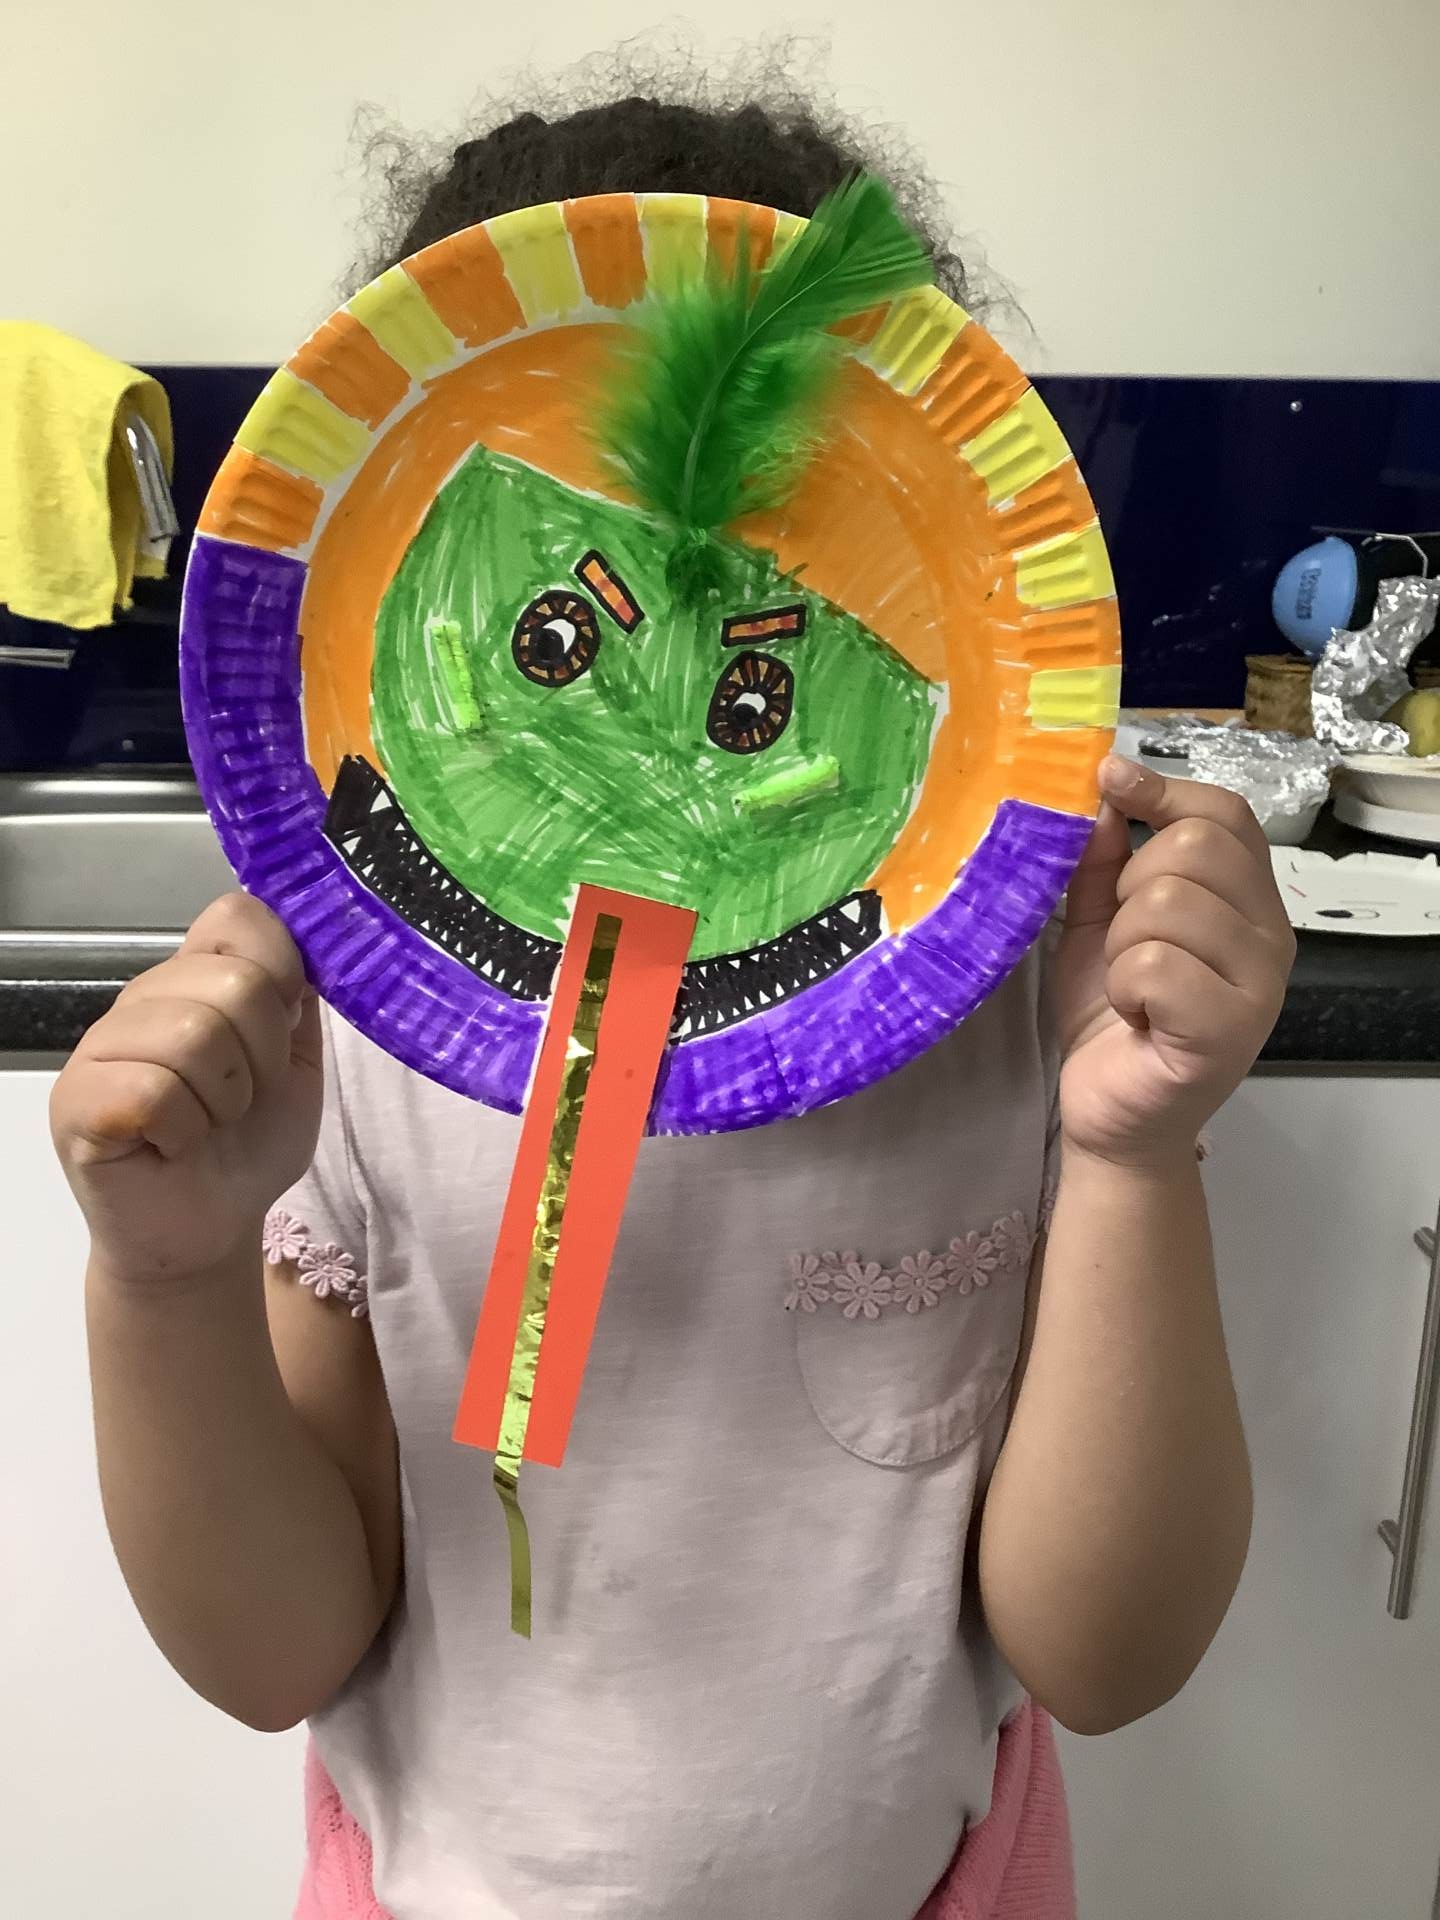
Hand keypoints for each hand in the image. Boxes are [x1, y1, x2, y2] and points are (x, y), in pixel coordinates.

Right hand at [52, 894, 322, 1286]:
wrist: (210, 1228)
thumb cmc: (250, 1143)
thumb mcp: (302, 1065)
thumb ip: (303, 1000)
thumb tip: (316, 941)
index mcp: (198, 976)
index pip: (237, 915)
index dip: (280, 967)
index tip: (286, 1025)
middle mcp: (145, 997)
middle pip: (232, 980)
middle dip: (265, 1054)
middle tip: (245, 1098)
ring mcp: (102, 1044)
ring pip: (194, 1034)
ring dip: (226, 1098)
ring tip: (210, 1123)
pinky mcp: (76, 1099)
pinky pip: (152, 1091)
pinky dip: (184, 1129)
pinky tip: (172, 1146)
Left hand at [1051, 757, 1295, 1170]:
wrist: (1112, 1113)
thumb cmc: (1113, 1017)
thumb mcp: (1097, 923)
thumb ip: (1101, 861)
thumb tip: (1103, 793)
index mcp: (1247, 902)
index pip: (1227, 815)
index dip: (1164, 790)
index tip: (1111, 781)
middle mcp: (1271, 937)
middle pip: (1193, 848)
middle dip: (1131, 886)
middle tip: (1125, 942)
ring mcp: (1259, 984)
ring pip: (1165, 905)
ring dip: (1121, 945)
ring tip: (1130, 987)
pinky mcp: (1229, 1029)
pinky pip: (1155, 964)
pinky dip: (1125, 987)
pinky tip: (1136, 1016)